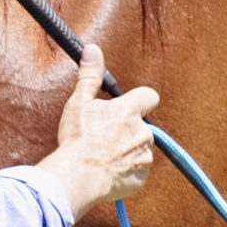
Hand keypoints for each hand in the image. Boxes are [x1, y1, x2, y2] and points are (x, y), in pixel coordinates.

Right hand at [37, 45, 160, 219]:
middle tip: (105, 138)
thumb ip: (90, 76)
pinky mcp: (142, 176)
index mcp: (129, 110)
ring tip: (104, 157)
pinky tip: (108, 172)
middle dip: (128, 130)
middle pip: (142, 126)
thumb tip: (92, 49)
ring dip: (127, 151)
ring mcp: (144, 155)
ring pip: (140, 149)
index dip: (139, 101)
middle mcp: (143, 131)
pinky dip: (126, 171)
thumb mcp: (79, 103)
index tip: (125, 108)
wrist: (78, 177)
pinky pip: (138, 170)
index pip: (149, 96)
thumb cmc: (77, 140)